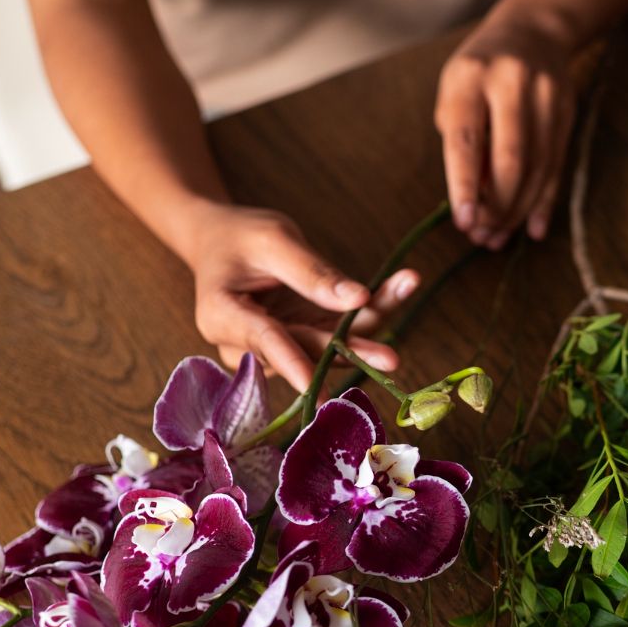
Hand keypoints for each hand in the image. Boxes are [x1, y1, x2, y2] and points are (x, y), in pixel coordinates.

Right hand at [181, 202, 417, 391]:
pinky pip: (338, 332)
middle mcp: (246, 344)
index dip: (295, 364)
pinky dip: (369, 311)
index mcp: (222, 316)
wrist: (222, 242)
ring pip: (329, 343)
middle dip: (354, 346)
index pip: (264, 342)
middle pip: (307, 347)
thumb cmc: (240, 236)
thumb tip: (358, 300)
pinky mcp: (301, 341)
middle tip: (391, 357)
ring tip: (405, 286)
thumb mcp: (272, 241)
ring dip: (371, 321)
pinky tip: (402, 284)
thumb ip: (311, 273)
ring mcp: (276, 348)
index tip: (319, 390)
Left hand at [435, 21, 575, 248]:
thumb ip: (463, 142)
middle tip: (481, 235)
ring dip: (517, 210)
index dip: (465, 186)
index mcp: (471, 77)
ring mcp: (546, 96)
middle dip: (497, 206)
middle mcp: (511, 83)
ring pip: (537, 168)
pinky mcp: (567, 111)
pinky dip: (543, 201)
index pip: (467, 140)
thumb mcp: (457, 93)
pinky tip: (532, 228)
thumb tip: (477, 203)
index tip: (463, 222)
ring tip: (497, 237)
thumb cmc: (480, 72)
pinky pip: (556, 166)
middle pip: (510, 159)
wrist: (532, 31)